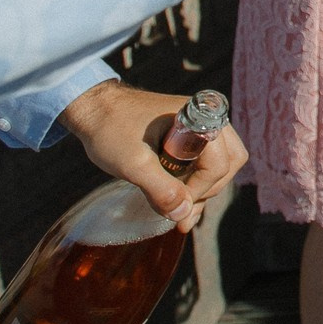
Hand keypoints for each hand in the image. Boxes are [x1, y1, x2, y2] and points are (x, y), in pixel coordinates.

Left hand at [58, 81, 247, 232]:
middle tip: (182, 210)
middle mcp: (205, 118)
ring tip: (177, 209)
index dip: (200, 190)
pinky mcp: (189, 133)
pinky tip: (175, 196)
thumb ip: (161, 190)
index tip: (174, 207)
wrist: (92, 108)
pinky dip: (195, 180)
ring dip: (203, 187)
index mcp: (197, 118)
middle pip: (230, 160)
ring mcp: (198, 124)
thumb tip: (184, 215)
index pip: (219, 162)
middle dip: (209, 189)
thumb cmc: (110, 130)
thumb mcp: (133, 165)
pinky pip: (206, 158)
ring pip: (221, 161)